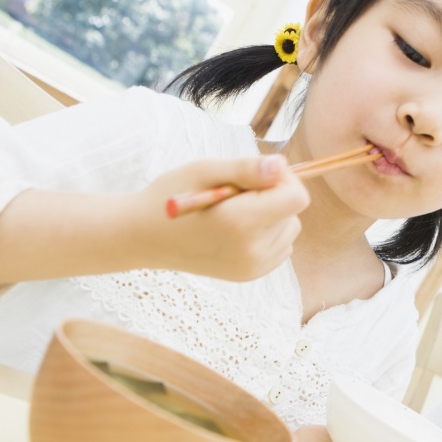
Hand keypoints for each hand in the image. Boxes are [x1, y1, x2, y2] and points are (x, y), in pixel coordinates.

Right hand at [141, 154, 309, 280]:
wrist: (144, 237)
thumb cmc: (171, 196)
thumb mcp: (206, 170)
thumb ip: (248, 168)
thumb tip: (282, 166)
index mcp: (240, 223)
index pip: (296, 198)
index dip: (283, 180)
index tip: (257, 175)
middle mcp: (251, 251)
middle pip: (293, 214)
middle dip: (273, 197)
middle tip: (234, 195)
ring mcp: (251, 268)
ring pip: (289, 230)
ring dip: (272, 216)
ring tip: (233, 212)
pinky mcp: (249, 275)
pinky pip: (280, 247)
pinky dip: (267, 234)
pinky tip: (236, 229)